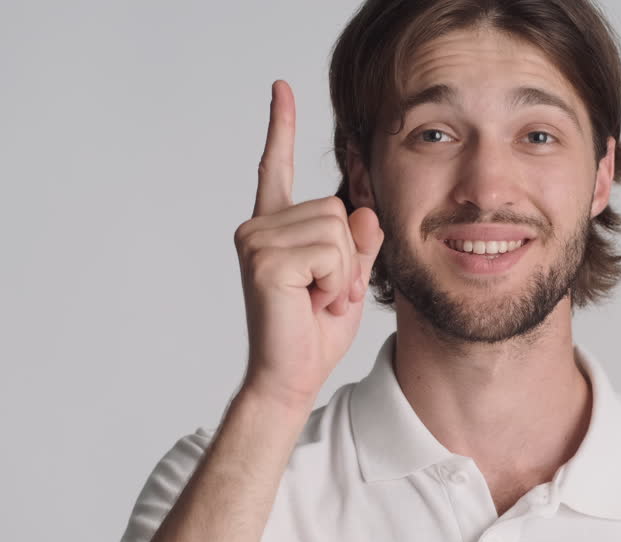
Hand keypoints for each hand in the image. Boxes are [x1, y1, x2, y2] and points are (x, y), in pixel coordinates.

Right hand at [233, 79, 383, 409]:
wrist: (291, 376)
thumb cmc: (314, 332)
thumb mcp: (349, 278)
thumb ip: (359, 242)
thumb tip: (365, 211)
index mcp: (275, 227)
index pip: (278, 168)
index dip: (282, 127)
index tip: (280, 87)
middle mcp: (259, 226)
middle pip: (335, 209)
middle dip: (347, 257)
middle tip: (324, 293)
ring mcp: (256, 239)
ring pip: (336, 230)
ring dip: (341, 273)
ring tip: (316, 299)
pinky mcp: (264, 258)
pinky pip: (329, 253)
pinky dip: (333, 283)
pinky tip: (310, 303)